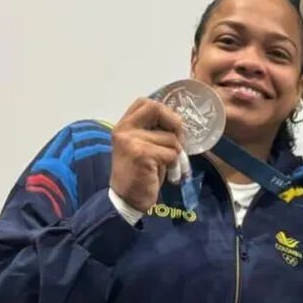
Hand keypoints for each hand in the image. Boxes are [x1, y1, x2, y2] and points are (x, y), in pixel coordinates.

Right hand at [109, 97, 183, 212]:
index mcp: (124, 125)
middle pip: (157, 109)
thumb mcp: (144, 146)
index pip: (146, 102)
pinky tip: (169, 174)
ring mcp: (131, 141)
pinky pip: (172, 154)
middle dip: (174, 124)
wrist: (127, 200)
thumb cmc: (141, 172)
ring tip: (170, 166)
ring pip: (170, 137)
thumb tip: (179, 121)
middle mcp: (124, 129)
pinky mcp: (141, 154)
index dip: (164, 112)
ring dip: (177, 154)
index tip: (171, 128)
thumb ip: (154, 131)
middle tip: (178, 143)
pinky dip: (176, 165)